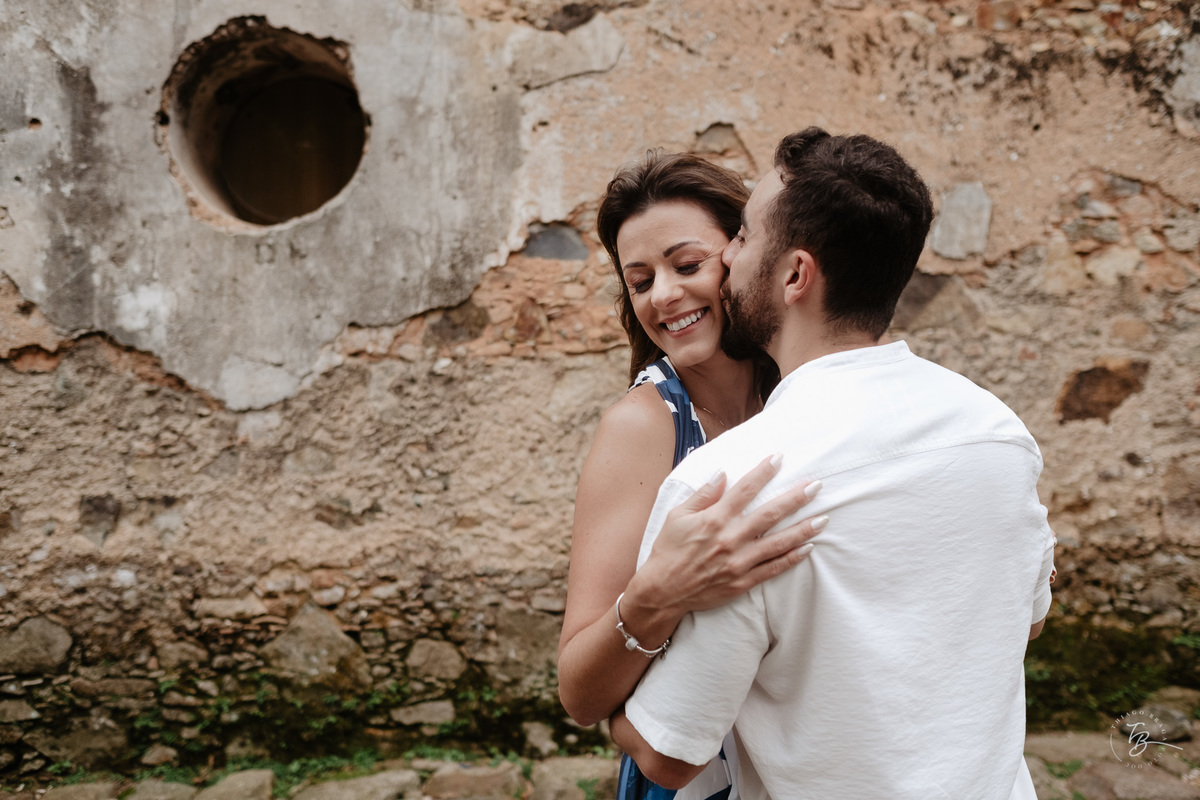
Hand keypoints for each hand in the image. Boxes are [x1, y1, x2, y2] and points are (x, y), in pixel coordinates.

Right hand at [626, 454, 825, 621]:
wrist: (662, 591)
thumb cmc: (667, 551)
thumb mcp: (678, 516)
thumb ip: (702, 495)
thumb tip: (722, 474)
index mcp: (714, 519)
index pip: (744, 489)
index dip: (763, 472)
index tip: (779, 458)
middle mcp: (730, 538)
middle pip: (769, 514)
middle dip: (795, 498)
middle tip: (816, 486)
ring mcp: (738, 562)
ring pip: (778, 543)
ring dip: (802, 529)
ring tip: (824, 518)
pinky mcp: (742, 581)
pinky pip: (773, 569)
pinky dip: (792, 558)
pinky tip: (808, 548)